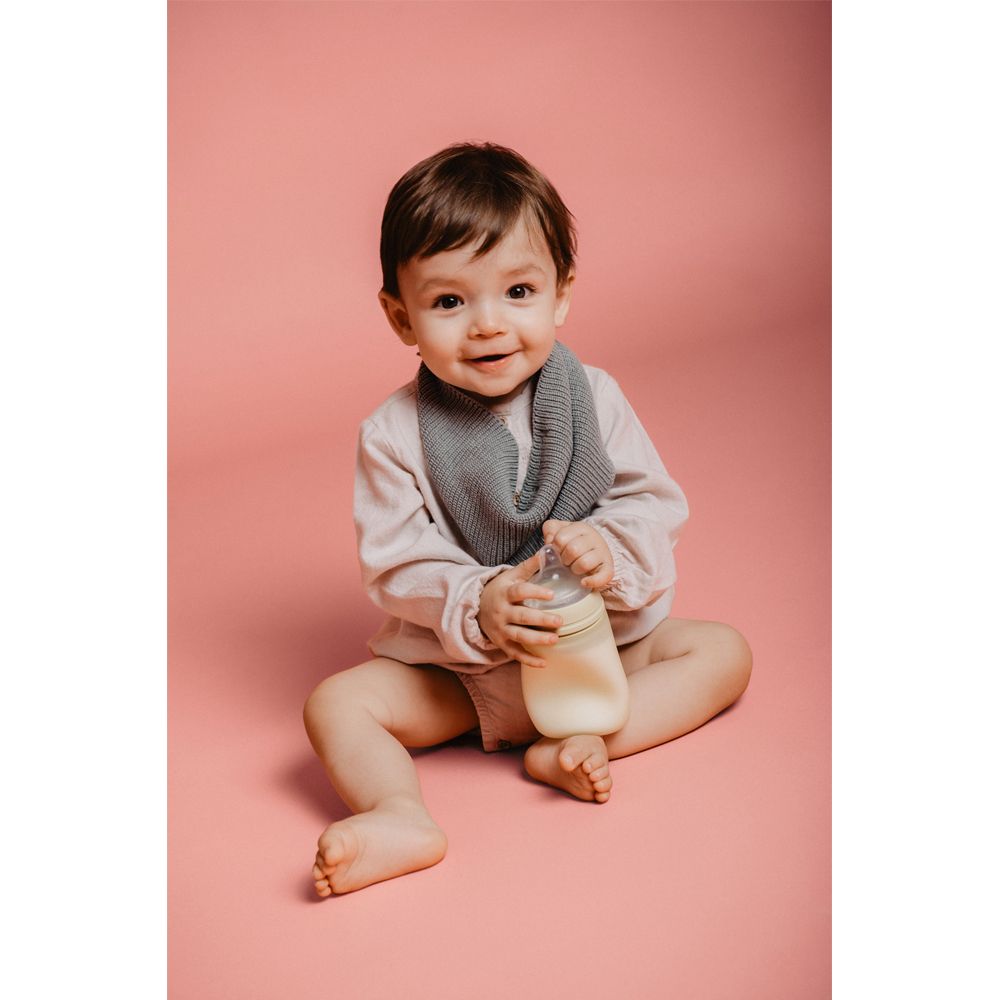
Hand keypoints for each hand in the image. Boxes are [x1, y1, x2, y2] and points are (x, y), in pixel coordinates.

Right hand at [478, 554, 564, 668]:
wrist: (476, 607)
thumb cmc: (500, 589)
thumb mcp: (510, 575)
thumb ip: (529, 566)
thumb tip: (547, 550)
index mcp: (505, 593)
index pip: (520, 592)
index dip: (535, 592)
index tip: (552, 594)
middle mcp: (501, 612)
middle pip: (521, 616)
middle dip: (541, 620)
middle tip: (560, 621)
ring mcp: (500, 629)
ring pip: (519, 635)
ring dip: (537, 639)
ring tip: (555, 640)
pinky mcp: (501, 643)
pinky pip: (515, 653)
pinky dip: (528, 660)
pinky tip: (544, 662)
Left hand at [542, 519, 613, 589]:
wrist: (596, 551)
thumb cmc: (574, 542)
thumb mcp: (561, 530)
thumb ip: (550, 530)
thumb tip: (548, 544)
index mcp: (580, 527)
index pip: (560, 538)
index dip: (555, 549)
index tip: (558, 552)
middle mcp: (594, 538)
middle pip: (572, 550)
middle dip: (565, 559)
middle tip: (566, 561)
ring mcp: (602, 553)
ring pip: (584, 563)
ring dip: (575, 569)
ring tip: (574, 569)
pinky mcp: (608, 568)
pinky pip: (603, 576)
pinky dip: (592, 581)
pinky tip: (583, 582)